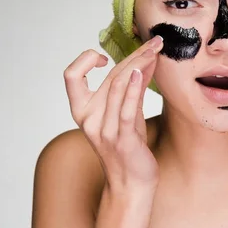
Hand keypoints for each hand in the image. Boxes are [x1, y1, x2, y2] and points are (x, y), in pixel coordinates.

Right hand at [63, 36, 163, 193]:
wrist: (132, 184)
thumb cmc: (129, 147)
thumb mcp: (126, 113)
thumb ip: (132, 89)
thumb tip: (145, 59)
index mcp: (82, 111)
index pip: (70, 76)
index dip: (84, 60)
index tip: (105, 58)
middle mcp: (89, 119)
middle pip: (109, 76)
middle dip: (134, 55)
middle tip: (155, 42)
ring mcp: (104, 130)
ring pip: (119, 86)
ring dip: (140, 63)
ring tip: (156, 50)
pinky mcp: (123, 139)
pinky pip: (127, 108)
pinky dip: (134, 87)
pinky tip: (143, 71)